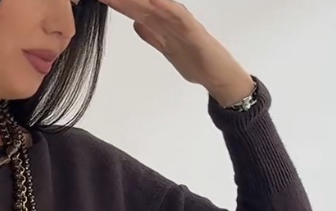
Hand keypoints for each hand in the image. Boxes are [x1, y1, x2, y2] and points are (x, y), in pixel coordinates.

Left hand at [97, 0, 254, 105]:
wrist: (218, 77)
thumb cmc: (197, 63)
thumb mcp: (167, 49)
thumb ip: (152, 35)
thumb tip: (137, 24)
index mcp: (162, 25)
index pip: (134, 11)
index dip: (117, 4)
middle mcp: (170, 20)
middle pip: (141, 5)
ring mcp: (183, 24)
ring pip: (158, 5)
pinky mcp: (195, 32)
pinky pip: (179, 17)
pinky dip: (166, 8)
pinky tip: (153, 1)